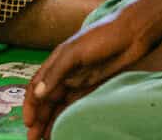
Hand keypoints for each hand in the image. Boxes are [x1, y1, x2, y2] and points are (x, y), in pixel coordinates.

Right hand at [25, 8, 156, 139]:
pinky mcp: (93, 87)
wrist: (132, 33)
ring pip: (59, 105)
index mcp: (56, 61)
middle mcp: (65, 72)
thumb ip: (56, 73)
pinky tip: (63, 128)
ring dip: (51, 120)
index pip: (36, 86)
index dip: (30, 105)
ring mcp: (79, 81)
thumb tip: (39, 94)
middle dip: (39, 118)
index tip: (29, 122)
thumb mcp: (74, 52)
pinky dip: (67, 116)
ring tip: (45, 138)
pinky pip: (75, 105)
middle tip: (34, 138)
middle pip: (47, 99)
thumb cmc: (102, 36)